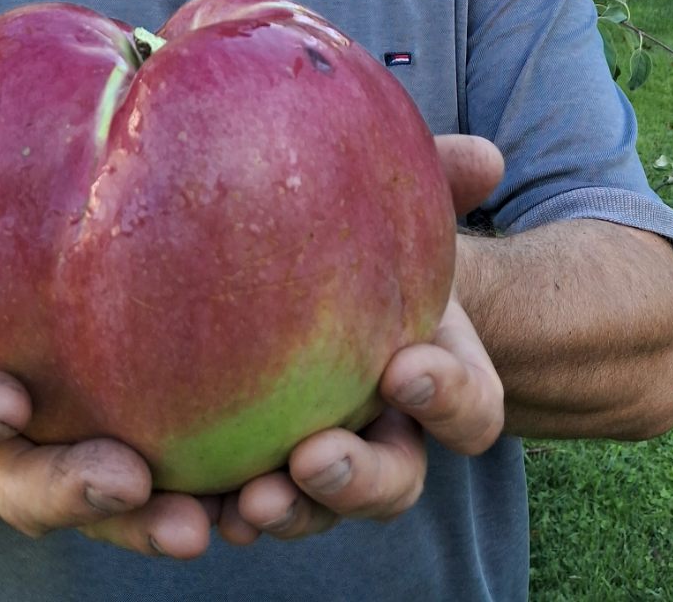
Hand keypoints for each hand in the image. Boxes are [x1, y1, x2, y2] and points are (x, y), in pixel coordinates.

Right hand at [0, 120, 217, 558]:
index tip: (8, 402)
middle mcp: (7, 452)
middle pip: (29, 490)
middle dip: (75, 494)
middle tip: (128, 482)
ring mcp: (71, 474)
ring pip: (108, 514)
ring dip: (149, 526)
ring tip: (202, 523)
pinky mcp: (137, 477)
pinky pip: (170, 503)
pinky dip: (210, 509)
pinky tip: (259, 502)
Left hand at [216, 132, 505, 545]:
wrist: (308, 261)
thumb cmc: (367, 230)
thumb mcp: (400, 200)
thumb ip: (439, 175)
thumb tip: (484, 157)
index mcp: (437, 378)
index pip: (468, 409)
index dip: (447, 399)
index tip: (401, 365)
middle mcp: (388, 437)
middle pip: (393, 481)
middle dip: (358, 478)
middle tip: (312, 456)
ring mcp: (322, 463)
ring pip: (319, 510)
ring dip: (290, 512)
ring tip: (250, 501)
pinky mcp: (256, 468)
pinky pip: (245, 507)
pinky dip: (220, 514)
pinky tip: (188, 510)